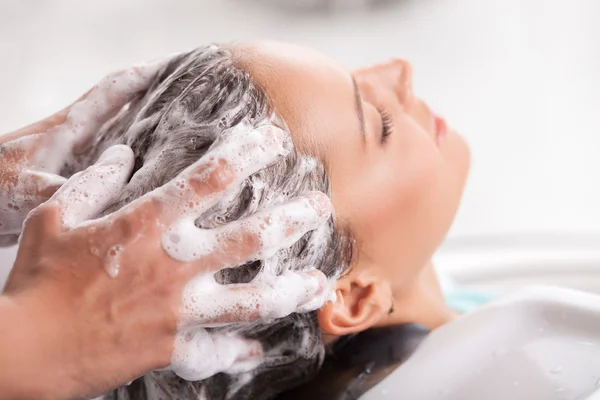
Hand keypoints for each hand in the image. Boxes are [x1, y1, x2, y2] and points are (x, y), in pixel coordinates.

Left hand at [0, 57, 169, 243]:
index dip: (147, 74)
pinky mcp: (67, 177)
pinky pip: (112, 165)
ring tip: (181, 135)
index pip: (115, 89)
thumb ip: (75, 188)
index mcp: (67, 127)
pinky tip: (147, 178)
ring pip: (120, 136)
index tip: (179, 63)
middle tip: (192, 95)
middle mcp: (74, 136)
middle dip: (157, 95)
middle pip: (123, 106)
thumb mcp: (29, 189)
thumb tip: (122, 188)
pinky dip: (133, 164)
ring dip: (148, 130)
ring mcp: (72, 156)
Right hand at [2, 124, 331, 398]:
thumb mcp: (54, 218)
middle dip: (292, 218)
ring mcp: (178, 309)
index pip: (210, 179)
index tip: (274, 139)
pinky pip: (217, 350)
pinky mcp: (171, 346)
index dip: (248, 154)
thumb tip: (119, 154)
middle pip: (251, 237)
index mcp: (146, 226)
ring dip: (292, 287)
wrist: (27, 349)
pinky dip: (241, 351)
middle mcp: (174, 265)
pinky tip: (261, 349)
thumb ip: (92, 182)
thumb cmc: (37, 281)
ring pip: (253, 298)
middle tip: (321, 206)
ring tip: (321, 281)